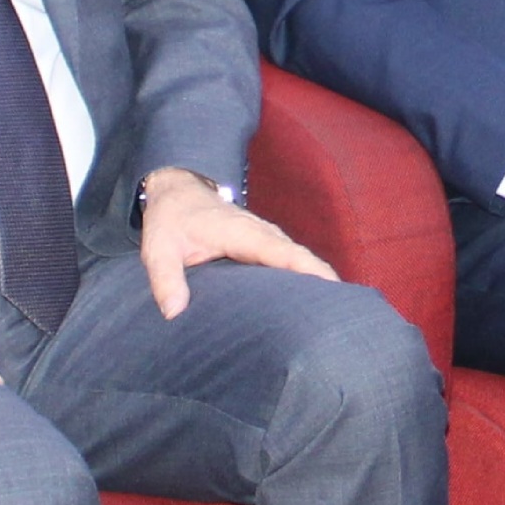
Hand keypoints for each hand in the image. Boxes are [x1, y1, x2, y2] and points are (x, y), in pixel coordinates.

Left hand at [133, 167, 338, 318]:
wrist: (178, 189)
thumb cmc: (170, 219)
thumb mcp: (158, 247)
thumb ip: (165, 278)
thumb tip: (174, 312)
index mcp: (241, 233)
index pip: (282, 253)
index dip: (308, 270)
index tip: (333, 289)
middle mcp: (262, 233)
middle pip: (301, 258)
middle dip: (324, 282)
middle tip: (346, 315)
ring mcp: (266, 237)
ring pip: (299, 259)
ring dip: (318, 280)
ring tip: (339, 313)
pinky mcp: (265, 244)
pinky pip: (291, 260)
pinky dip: (307, 275)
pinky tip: (315, 300)